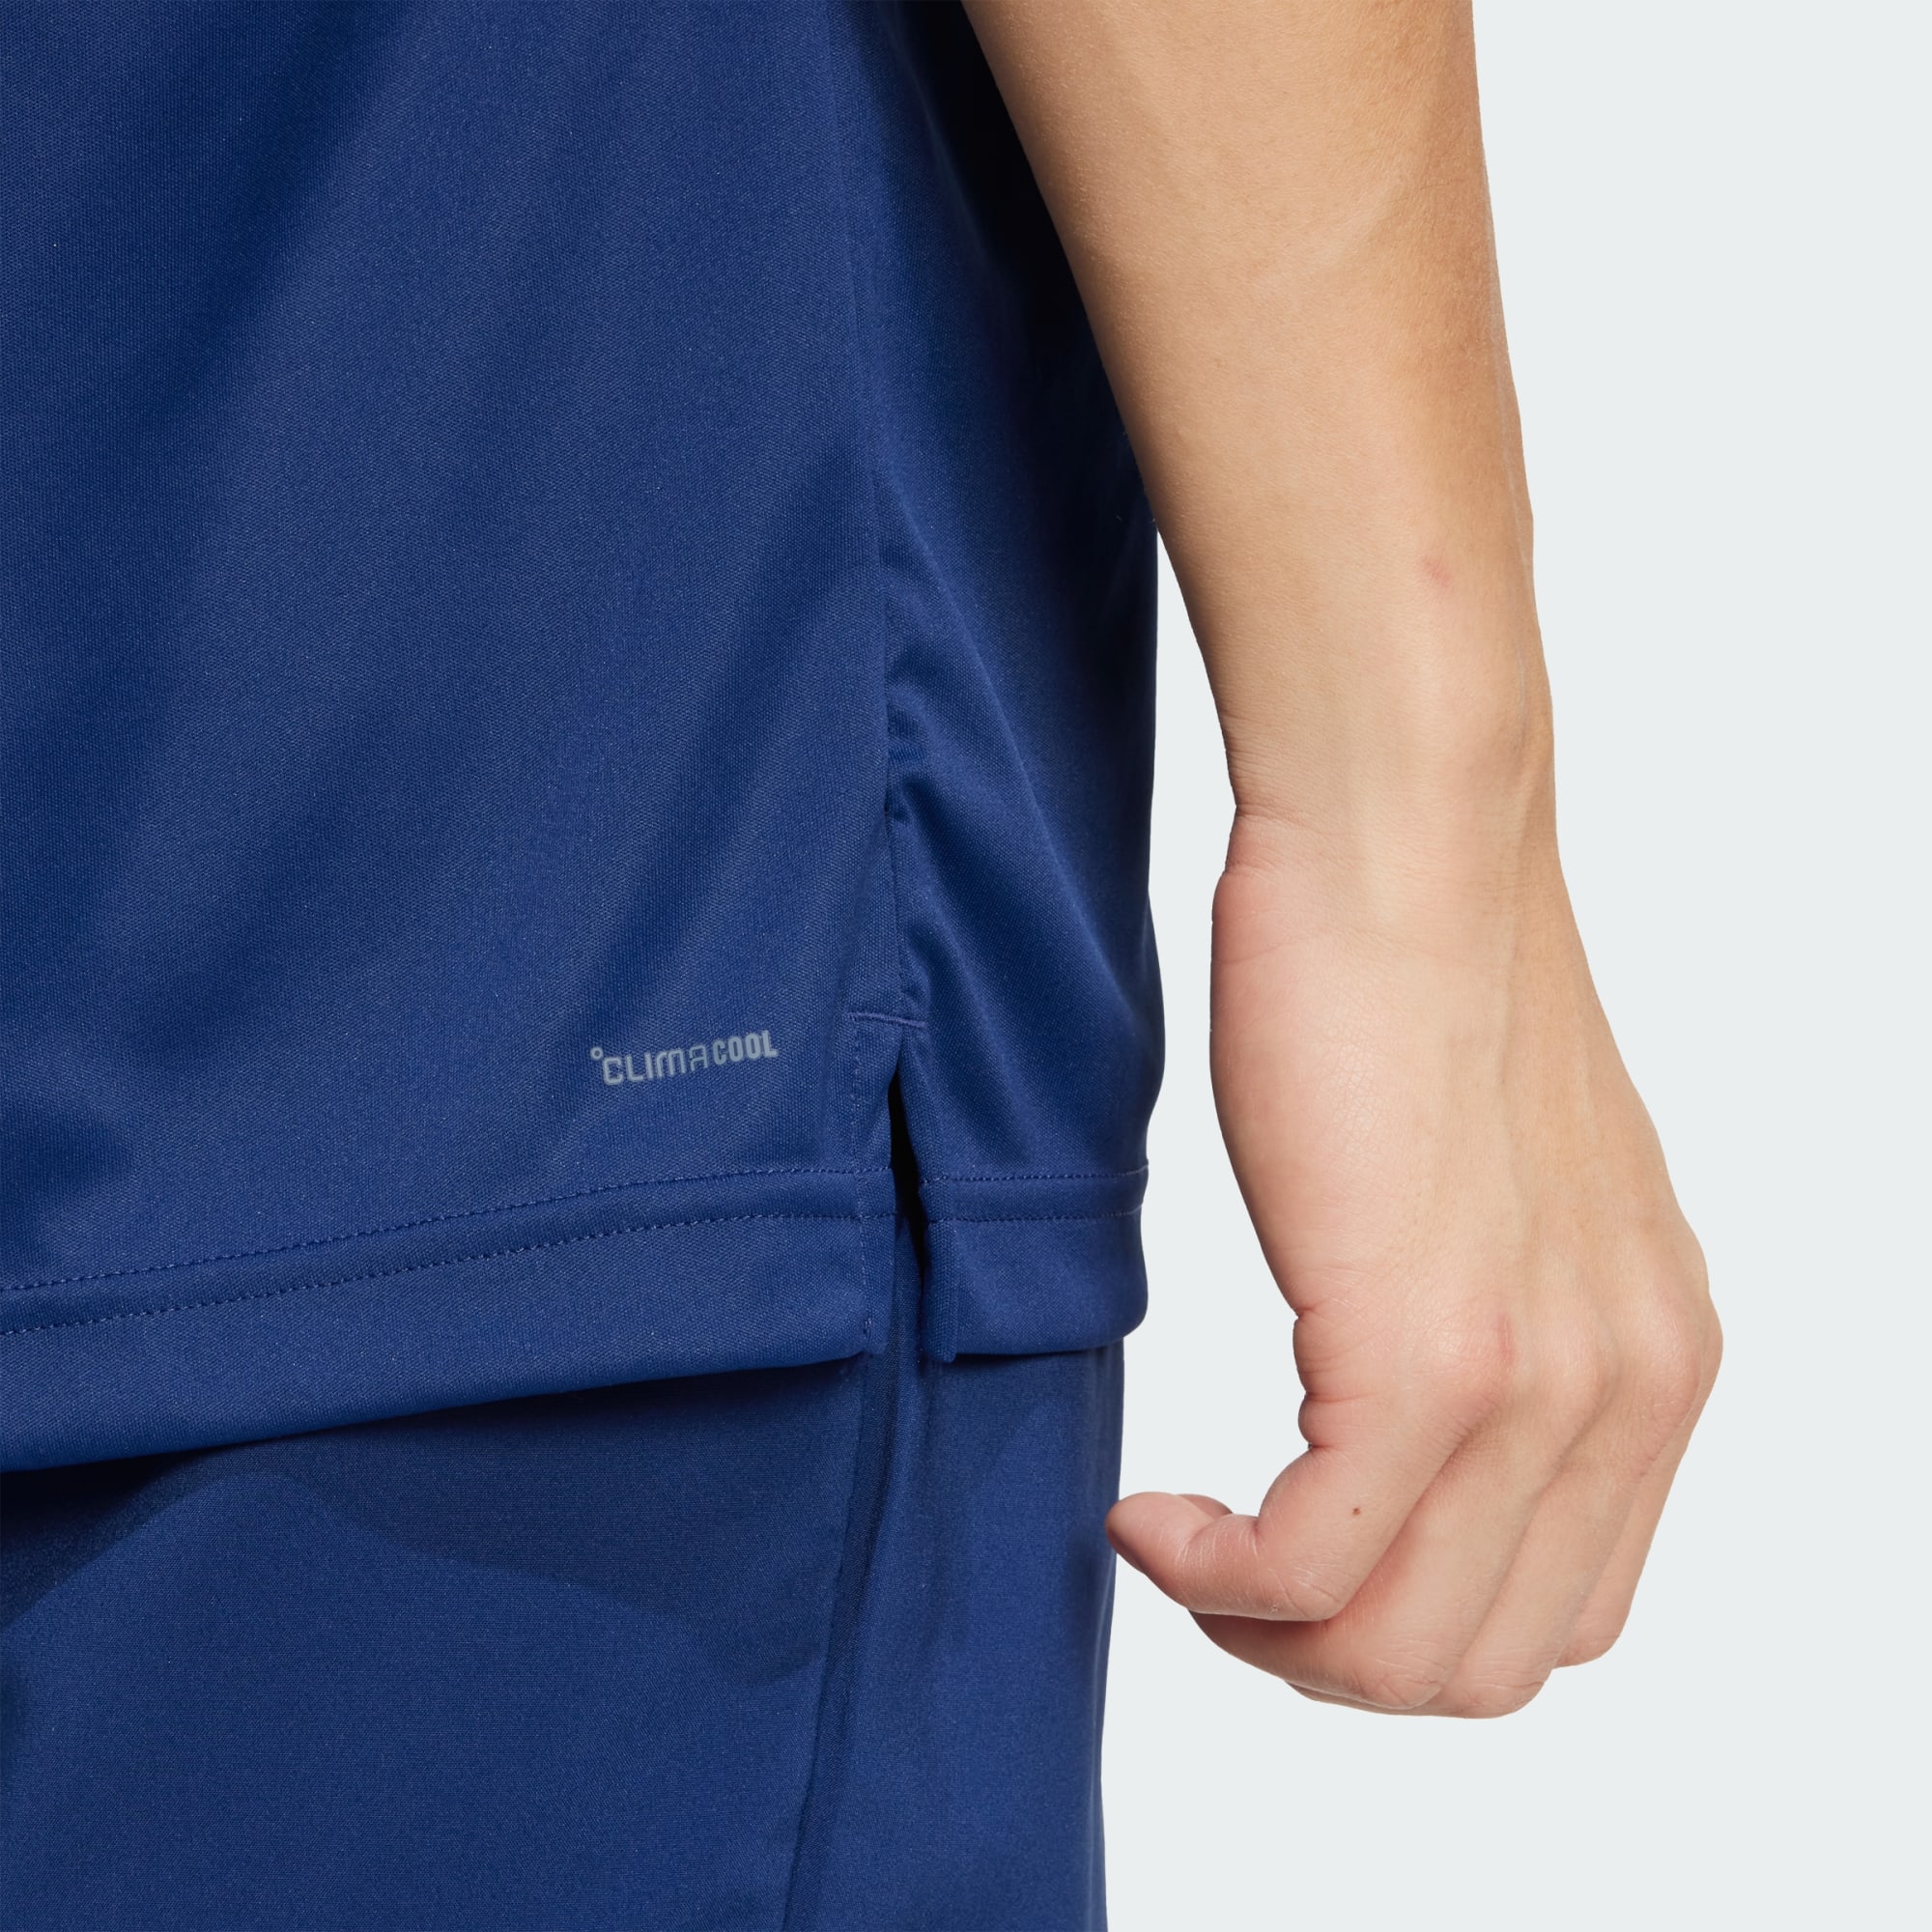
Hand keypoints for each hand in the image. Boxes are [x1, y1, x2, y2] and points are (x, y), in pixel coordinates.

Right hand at [1110, 806, 1718, 1716]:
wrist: (1399, 849)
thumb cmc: (1411, 985)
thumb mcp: (1508, 1199)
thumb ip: (1502, 1332)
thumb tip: (1405, 1435)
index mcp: (1653, 1365)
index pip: (1561, 1617)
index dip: (1406, 1627)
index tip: (1286, 1555)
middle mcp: (1627, 1394)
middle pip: (1483, 1668)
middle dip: (1324, 1659)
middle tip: (1215, 1572)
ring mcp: (1539, 1383)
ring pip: (1403, 1651)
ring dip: (1262, 1633)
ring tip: (1178, 1540)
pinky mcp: (1426, 1350)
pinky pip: (1312, 1567)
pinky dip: (1213, 1576)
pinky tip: (1150, 1512)